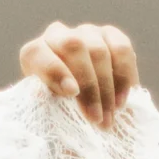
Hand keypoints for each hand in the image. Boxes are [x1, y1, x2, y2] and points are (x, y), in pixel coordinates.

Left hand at [20, 21, 138, 130]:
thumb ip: (43, 108)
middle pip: (73, 46)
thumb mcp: (48, 121)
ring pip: (99, 50)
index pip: (38, 53)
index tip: (72, 94)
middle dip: (88, 85)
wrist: (89, 123)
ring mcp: (86, 34)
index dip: (55, 71)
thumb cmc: (62, 124)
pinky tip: (122, 101)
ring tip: (109, 118)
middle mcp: (57, 37)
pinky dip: (125, 76)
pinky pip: (122, 48)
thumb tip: (41, 94)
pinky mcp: (110, 37)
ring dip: (107, 89)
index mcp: (34, 55)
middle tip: (96, 119)